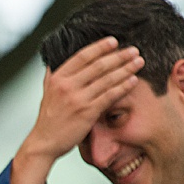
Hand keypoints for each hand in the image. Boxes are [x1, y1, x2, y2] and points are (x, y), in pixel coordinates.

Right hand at [12, 38, 143, 183]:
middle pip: (98, 65)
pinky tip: (133, 81)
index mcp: (57, 78)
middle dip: (119, 56)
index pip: (82, 56)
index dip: (100, 47)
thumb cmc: (49, 117)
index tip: (114, 41)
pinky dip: (123, 87)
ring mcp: (77, 99)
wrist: (45, 142)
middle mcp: (67, 86)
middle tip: (134, 50)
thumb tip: (56, 58)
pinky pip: (110, 96)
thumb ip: (53, 75)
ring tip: (139, 62)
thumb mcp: (47, 92)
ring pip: (107, 79)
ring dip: (126, 69)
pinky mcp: (87, 112)